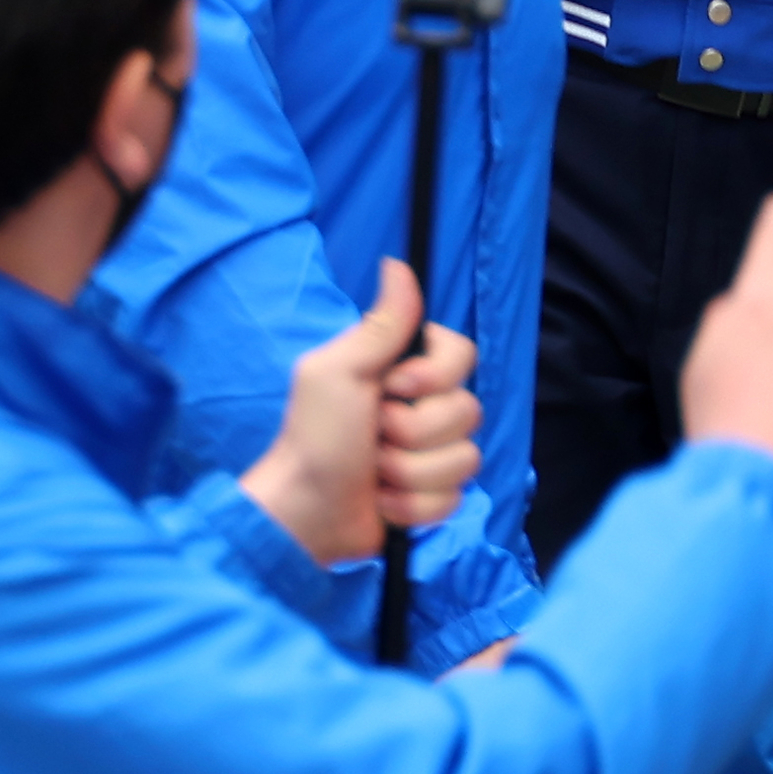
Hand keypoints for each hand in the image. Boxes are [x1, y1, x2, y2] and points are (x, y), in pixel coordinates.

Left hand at [240, 262, 485, 563]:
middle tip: (372, 434)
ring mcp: (433, 453)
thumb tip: (398, 262)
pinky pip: (454, 499)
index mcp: (406, 369)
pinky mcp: (434, 494)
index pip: (464, 355)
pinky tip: (382, 500)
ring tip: (373, 472)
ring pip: (464, 459)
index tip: (394, 386)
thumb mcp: (339, 371)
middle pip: (467, 411)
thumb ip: (381, 324)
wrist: (305, 511)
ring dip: (409, 473)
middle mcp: (426, 406)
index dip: (435, 377)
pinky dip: (412, 505)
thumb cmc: (315, 435)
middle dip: (412, 432)